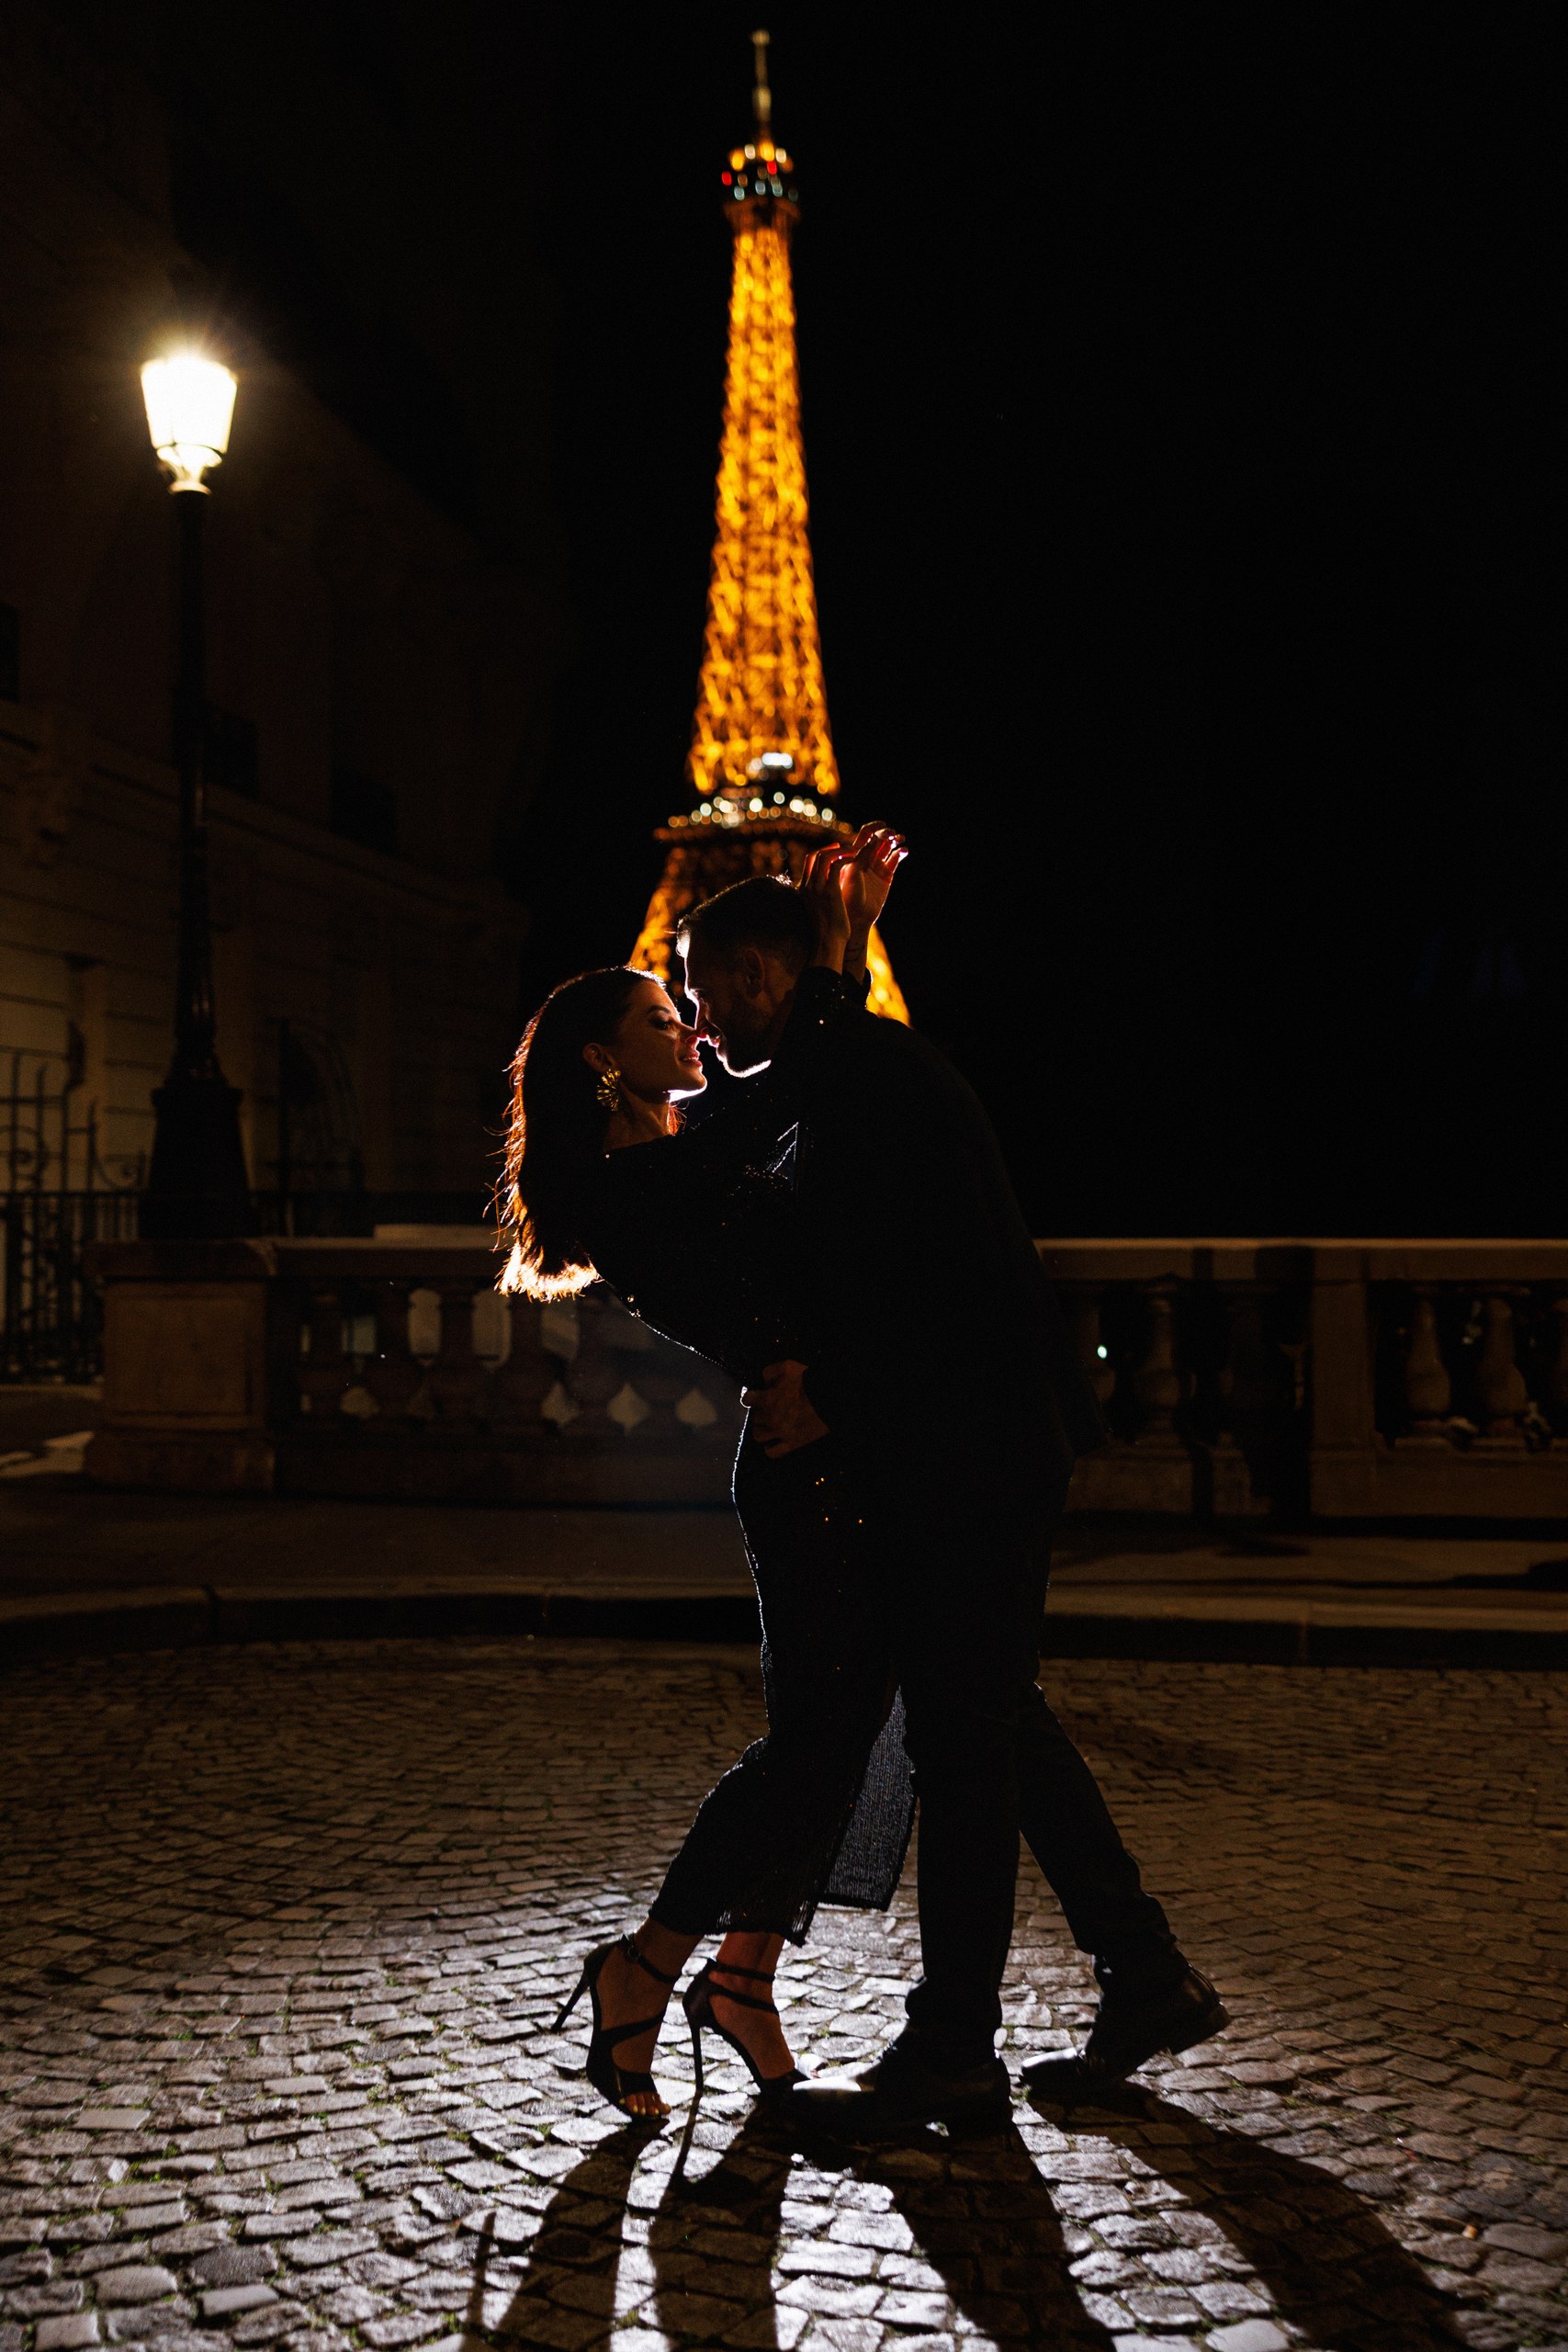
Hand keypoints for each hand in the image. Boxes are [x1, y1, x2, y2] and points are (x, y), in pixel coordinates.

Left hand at [742, 1359, 828, 1456]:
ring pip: (759, 1436)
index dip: (751, 1397)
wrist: (828, 1399)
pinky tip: (771, 1444)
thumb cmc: (807, 1381)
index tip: (756, 1396)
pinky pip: (773, 1452)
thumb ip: (770, 1372)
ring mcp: (779, 1432)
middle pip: (755, 1418)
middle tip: (768, 1410)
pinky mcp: (791, 1443)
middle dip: (760, 1413)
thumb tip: (764, 1381)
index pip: (747, 1400)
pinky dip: (769, 1449)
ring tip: (768, 1427)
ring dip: (761, 1430)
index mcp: (766, 1399)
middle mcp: (769, 1418)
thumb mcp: (787, 1366)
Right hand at [800, 842, 852, 968]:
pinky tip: (856, 860)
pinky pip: (837, 864)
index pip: (809, 860)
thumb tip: (829, 890)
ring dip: (841, 851)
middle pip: (816, 854)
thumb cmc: (827, 930)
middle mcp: (808, 885)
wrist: (828, 942)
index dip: (823, 851)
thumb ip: (820, 896)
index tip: (836, 851)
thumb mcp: (818, 909)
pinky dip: (847, 858)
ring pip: (826, 856)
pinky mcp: (830, 890)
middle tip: (846, 848)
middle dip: (832, 848)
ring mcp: (818, 887)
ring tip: (853, 852)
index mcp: (803, 888)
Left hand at [841, 823, 907, 936]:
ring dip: (895, 840)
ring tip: (900, 839)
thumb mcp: (853, 873)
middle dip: (886, 834)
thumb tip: (874, 839)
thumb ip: (862, 856)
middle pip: (879, 839)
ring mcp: (878, 866)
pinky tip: (904, 851)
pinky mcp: (887, 875)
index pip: (866, 835)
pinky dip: (901, 853)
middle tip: (892, 835)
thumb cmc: (849, 895)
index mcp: (856, 854)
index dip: (874, 827)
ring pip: (888, 847)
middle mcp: (867, 858)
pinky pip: (895, 860)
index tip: (883, 825)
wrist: (856, 916)